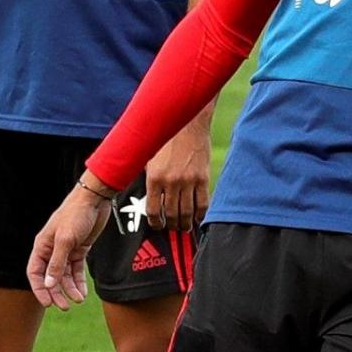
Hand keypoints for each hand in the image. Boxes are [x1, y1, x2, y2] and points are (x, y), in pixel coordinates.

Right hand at [27, 184, 112, 308]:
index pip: (35, 272)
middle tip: (65, 307)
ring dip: (70, 289)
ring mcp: (65, 251)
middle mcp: (51, 250)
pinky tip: (83, 292)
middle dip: (56, 293)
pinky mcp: (79, 250)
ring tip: (78, 300)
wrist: (94, 201)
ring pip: (64, 276)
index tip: (47, 304)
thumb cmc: (76, 215)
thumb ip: (57, 263)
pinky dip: (79, 282)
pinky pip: (76, 270)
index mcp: (42, 246)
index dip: (39, 289)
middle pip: (50, 277)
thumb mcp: (65, 240)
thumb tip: (48, 284)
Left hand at [143, 116, 210, 232]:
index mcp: (154, 177)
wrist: (187, 124)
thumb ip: (149, 177)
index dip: (155, 222)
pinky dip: (200, 214)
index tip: (157, 225)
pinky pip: (203, 203)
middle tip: (172, 228)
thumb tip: (148, 195)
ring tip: (185, 227)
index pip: (153, 210)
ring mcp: (188, 181)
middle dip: (172, 225)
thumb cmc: (166, 138)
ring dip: (185, 223)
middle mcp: (171, 182)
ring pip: (187, 212)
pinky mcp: (203, 178)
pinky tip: (198, 218)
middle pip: (171, 214)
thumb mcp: (150, 157)